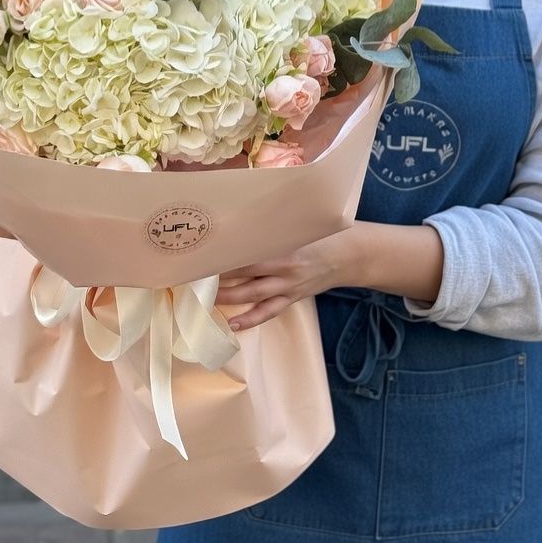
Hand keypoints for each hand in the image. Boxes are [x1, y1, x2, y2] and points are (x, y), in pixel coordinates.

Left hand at [216, 224, 366, 331]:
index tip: (203, 253)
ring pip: (252, 294)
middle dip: (219, 277)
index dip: (225, 254)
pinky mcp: (291, 298)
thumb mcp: (296, 226)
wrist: (348, 256)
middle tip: (193, 278)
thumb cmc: (318, 235)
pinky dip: (250, 319)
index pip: (248, 251)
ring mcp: (288, 286)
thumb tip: (240, 218)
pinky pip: (268, 312)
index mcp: (283, 246)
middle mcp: (284, 268)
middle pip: (245, 274)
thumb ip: (271, 226)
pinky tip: (233, 324)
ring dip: (228, 297)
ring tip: (204, 300)